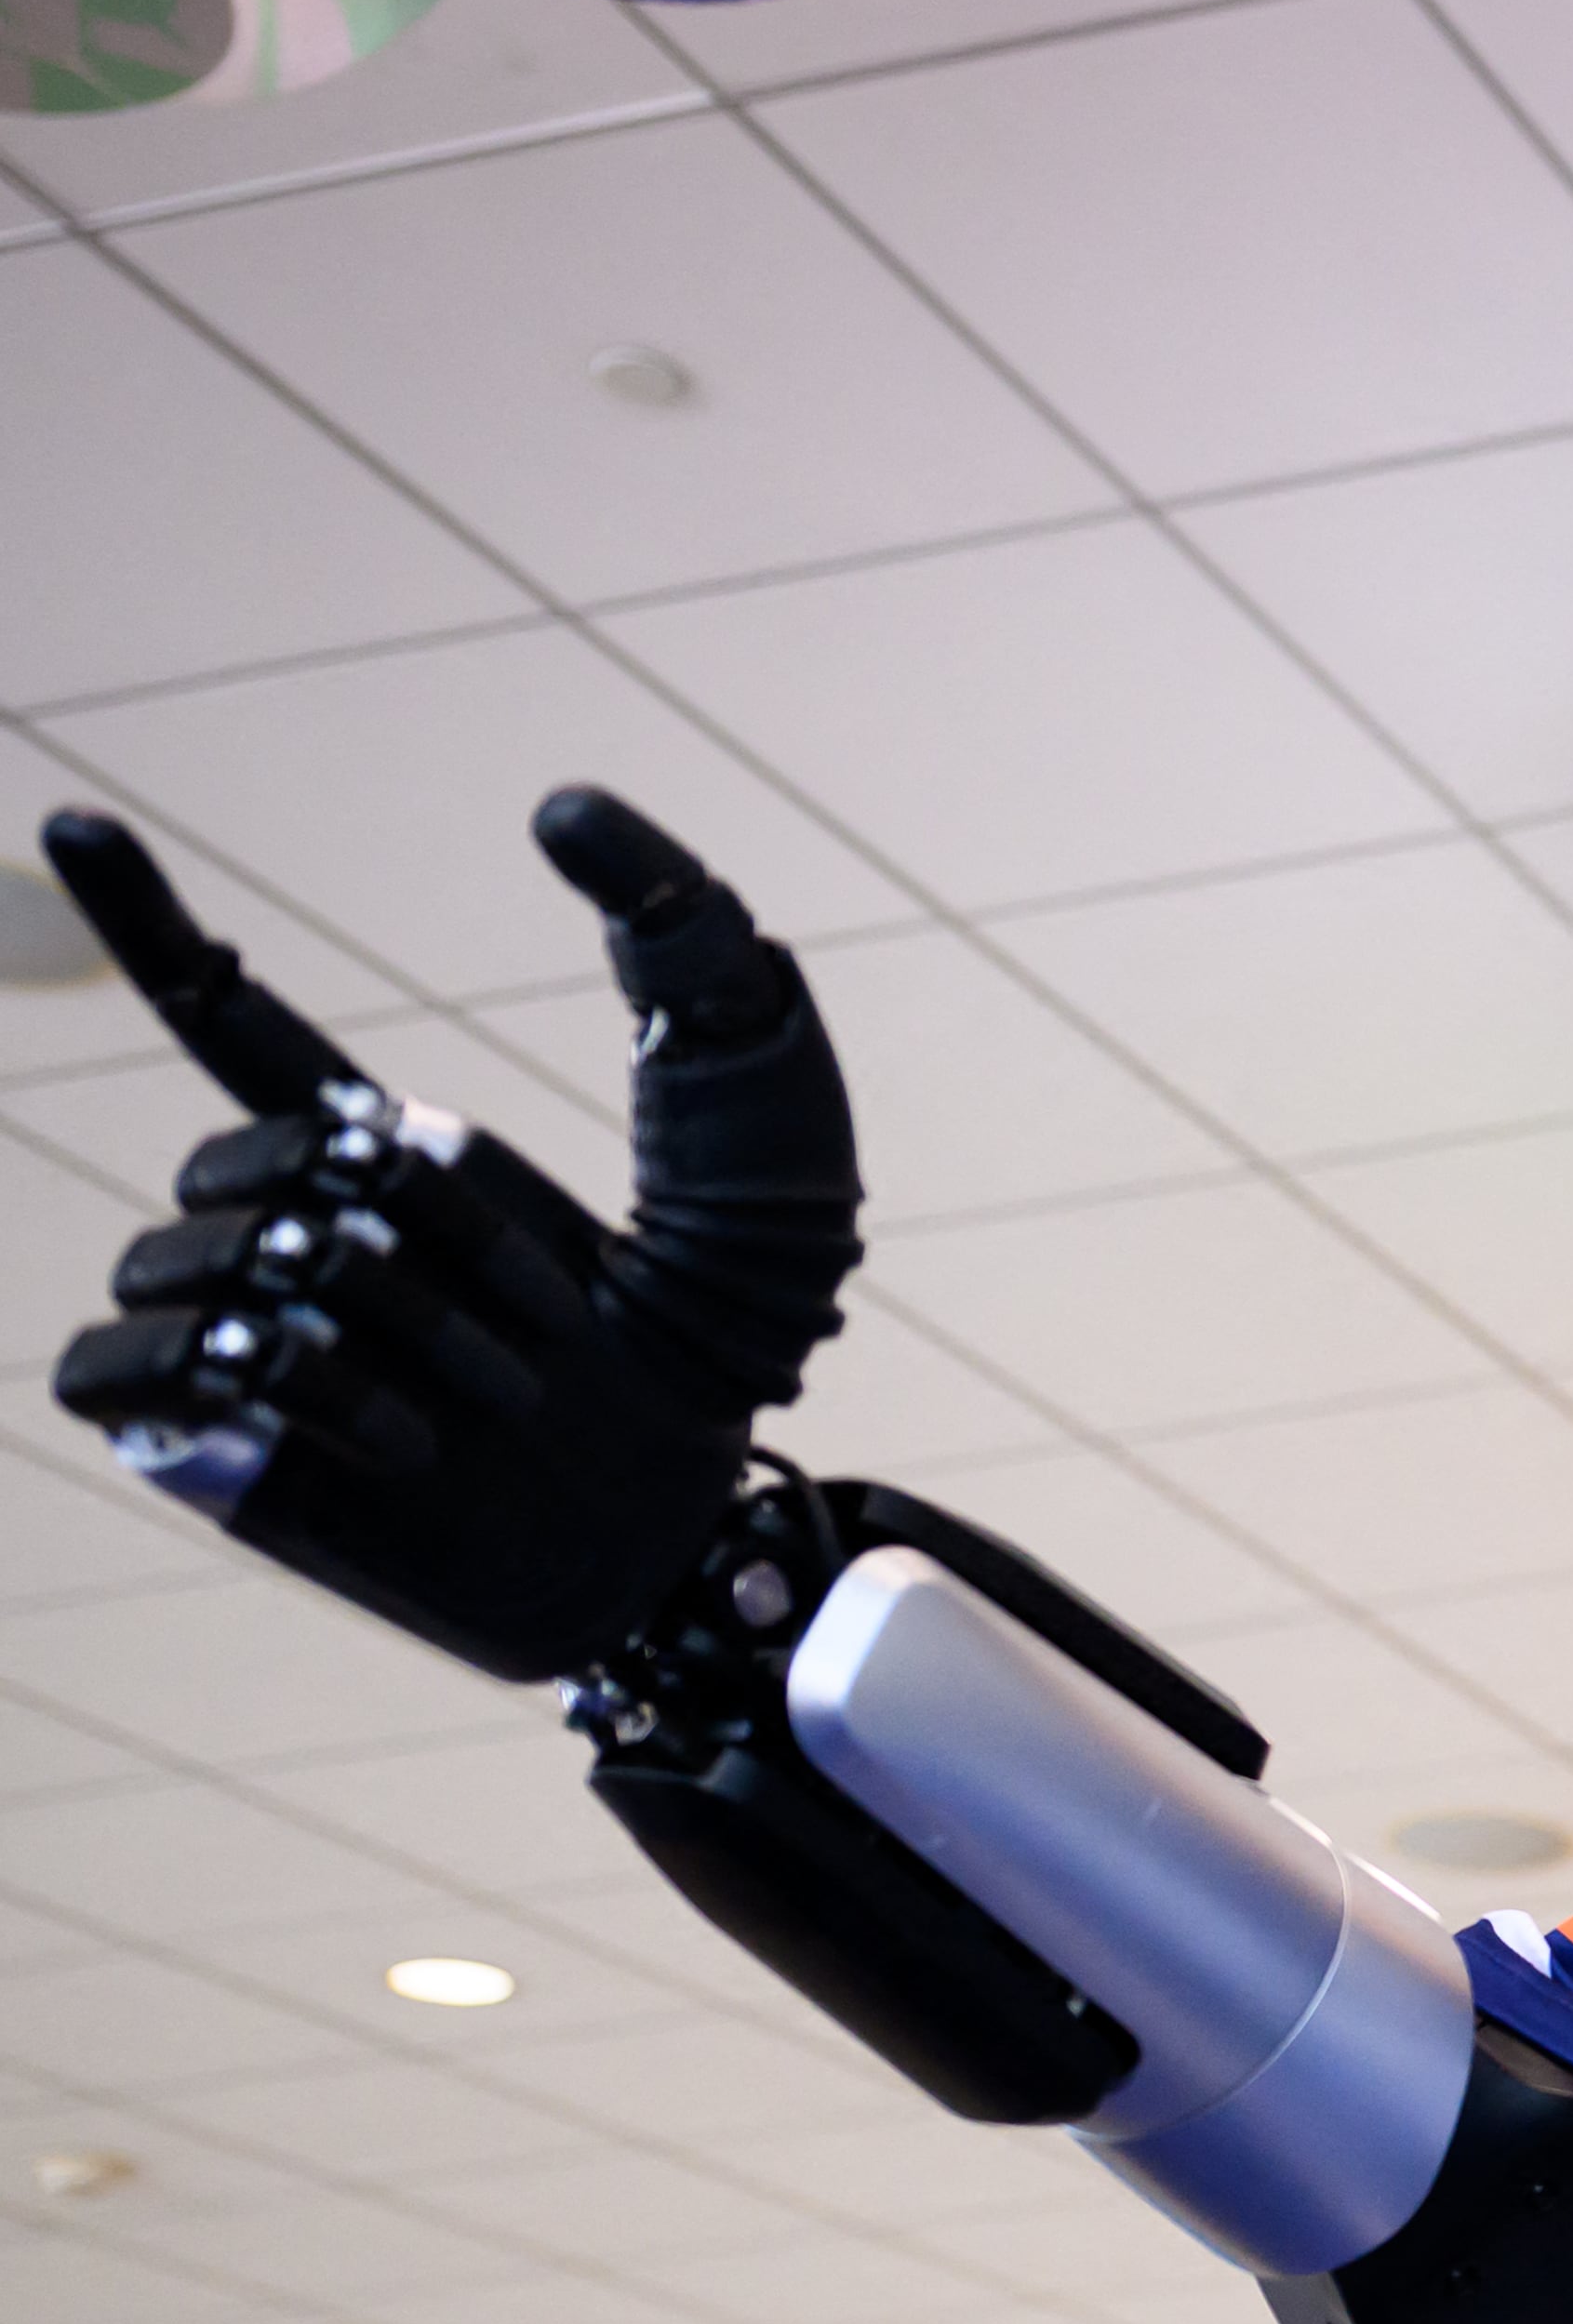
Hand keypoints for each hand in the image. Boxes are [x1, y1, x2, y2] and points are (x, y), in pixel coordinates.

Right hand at [40, 794, 862, 1682]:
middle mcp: (300, 1229)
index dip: (143, 921)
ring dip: (359, 1323)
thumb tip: (559, 809)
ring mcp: (249, 1341)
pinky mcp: (220, 1453)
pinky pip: (124, 1369)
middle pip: (249, 1154)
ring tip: (483, 1396)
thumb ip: (679, 939)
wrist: (705, 1514)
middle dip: (402, 1225)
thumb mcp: (750, 1103)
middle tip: (544, 1322)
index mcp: (392, 1146)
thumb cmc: (736, 1321)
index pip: (227, 1014)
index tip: (71, 826)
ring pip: (192, 1259)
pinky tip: (382, 1437)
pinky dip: (248, 1389)